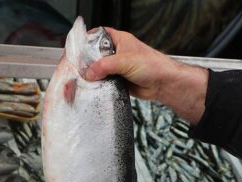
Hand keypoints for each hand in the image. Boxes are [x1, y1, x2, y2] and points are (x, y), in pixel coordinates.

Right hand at [85, 28, 207, 124]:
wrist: (163, 84)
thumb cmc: (153, 65)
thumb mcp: (124, 61)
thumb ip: (104, 66)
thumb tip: (89, 73)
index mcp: (120, 40)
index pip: (99, 35)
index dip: (88, 39)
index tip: (78, 47)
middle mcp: (118, 53)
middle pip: (96, 55)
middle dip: (88, 62)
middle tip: (80, 67)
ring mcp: (118, 68)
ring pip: (99, 70)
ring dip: (94, 76)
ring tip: (87, 79)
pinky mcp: (118, 81)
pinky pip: (105, 82)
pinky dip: (100, 85)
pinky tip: (96, 87)